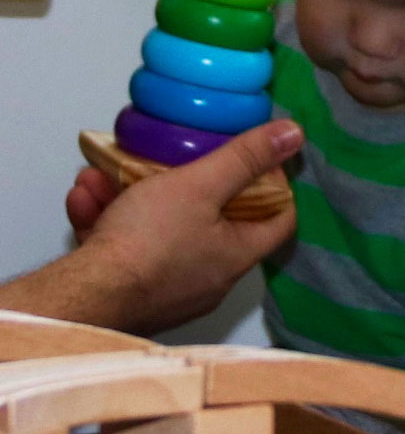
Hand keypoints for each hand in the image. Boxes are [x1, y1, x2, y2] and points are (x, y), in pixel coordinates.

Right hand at [47, 121, 302, 334]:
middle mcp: (208, 279)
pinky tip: (84, 196)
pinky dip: (106, 222)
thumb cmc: (149, 241)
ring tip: (106, 171)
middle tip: (173, 155)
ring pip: (157, 231)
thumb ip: (245, 157)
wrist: (81, 299)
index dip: (276, 184)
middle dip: (186, 181)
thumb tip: (294, 134)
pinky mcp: (129, 295)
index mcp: (236, 255)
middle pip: (212, 220)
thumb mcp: (200, 185)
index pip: (280, 219)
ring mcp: (166, 290)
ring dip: (130, 196)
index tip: (256, 156)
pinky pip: (126, 251)